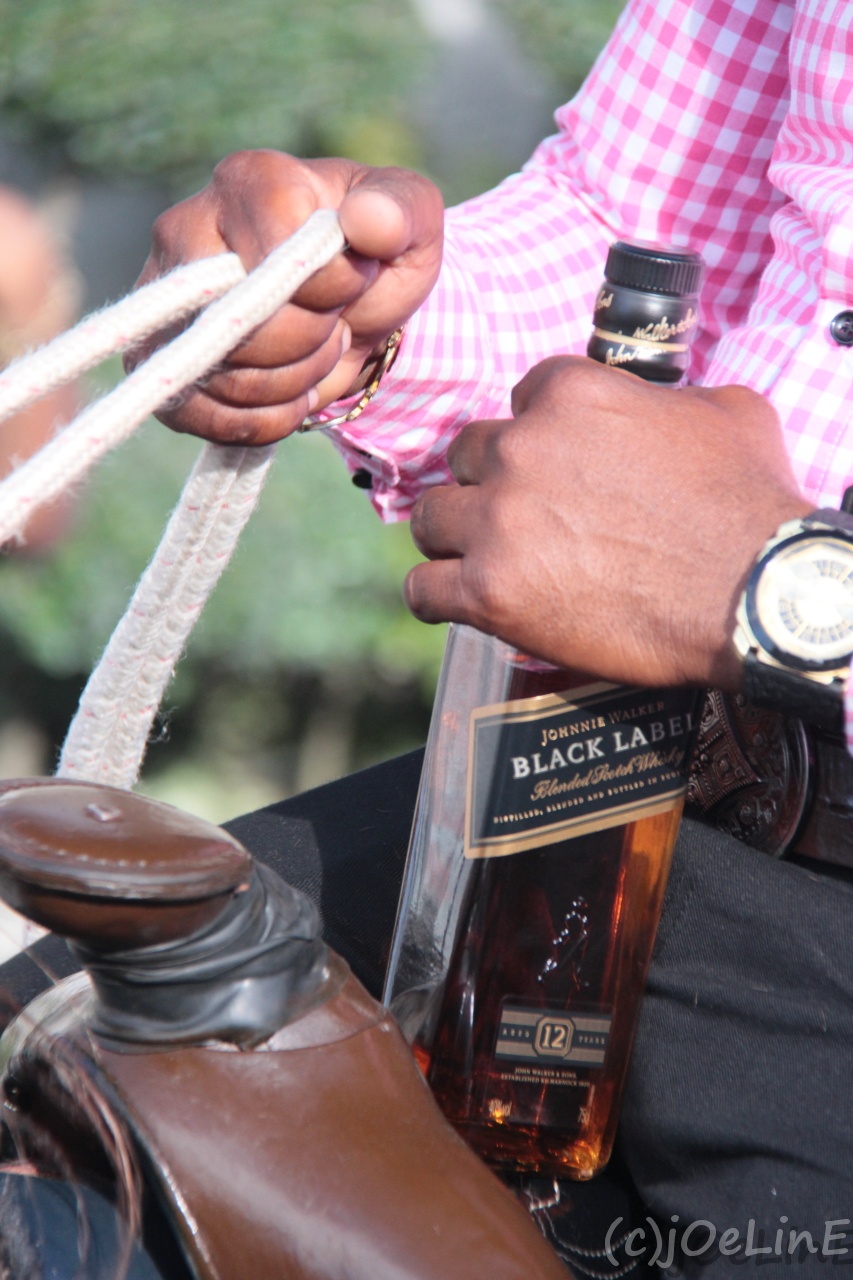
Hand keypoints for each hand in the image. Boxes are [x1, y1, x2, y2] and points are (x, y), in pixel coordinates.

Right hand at [127, 150, 443, 444]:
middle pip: (247, 326)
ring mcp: (159, 297)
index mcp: (249, 181)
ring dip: (291, 384)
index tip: (355, 280)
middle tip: (332, 327)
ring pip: (226, 376)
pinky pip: (198, 414)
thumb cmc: (375, 254)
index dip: (330, 290)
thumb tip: (366, 221)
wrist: (347, 308)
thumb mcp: (411, 221)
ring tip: (310, 352)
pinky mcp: (151, 357)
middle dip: (311, 344)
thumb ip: (400, 210)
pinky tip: (286, 394)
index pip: (280, 257)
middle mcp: (186, 229)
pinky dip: (258, 420)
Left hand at [405, 357, 811, 689]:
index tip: (550, 466)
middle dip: (488, 482)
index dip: (534, 434)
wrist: (751, 594)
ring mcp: (500, 521)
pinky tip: (461, 600)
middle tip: (519, 517)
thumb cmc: (747, 504)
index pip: (520, 398)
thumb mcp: (726, 412)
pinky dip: (438, 596)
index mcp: (571, 394)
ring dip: (453, 535)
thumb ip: (668, 396)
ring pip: (430, 517)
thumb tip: (658, 406)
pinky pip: (423, 589)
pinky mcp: (490, 591)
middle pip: (466, 456)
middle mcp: (522, 448)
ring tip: (480, 558)